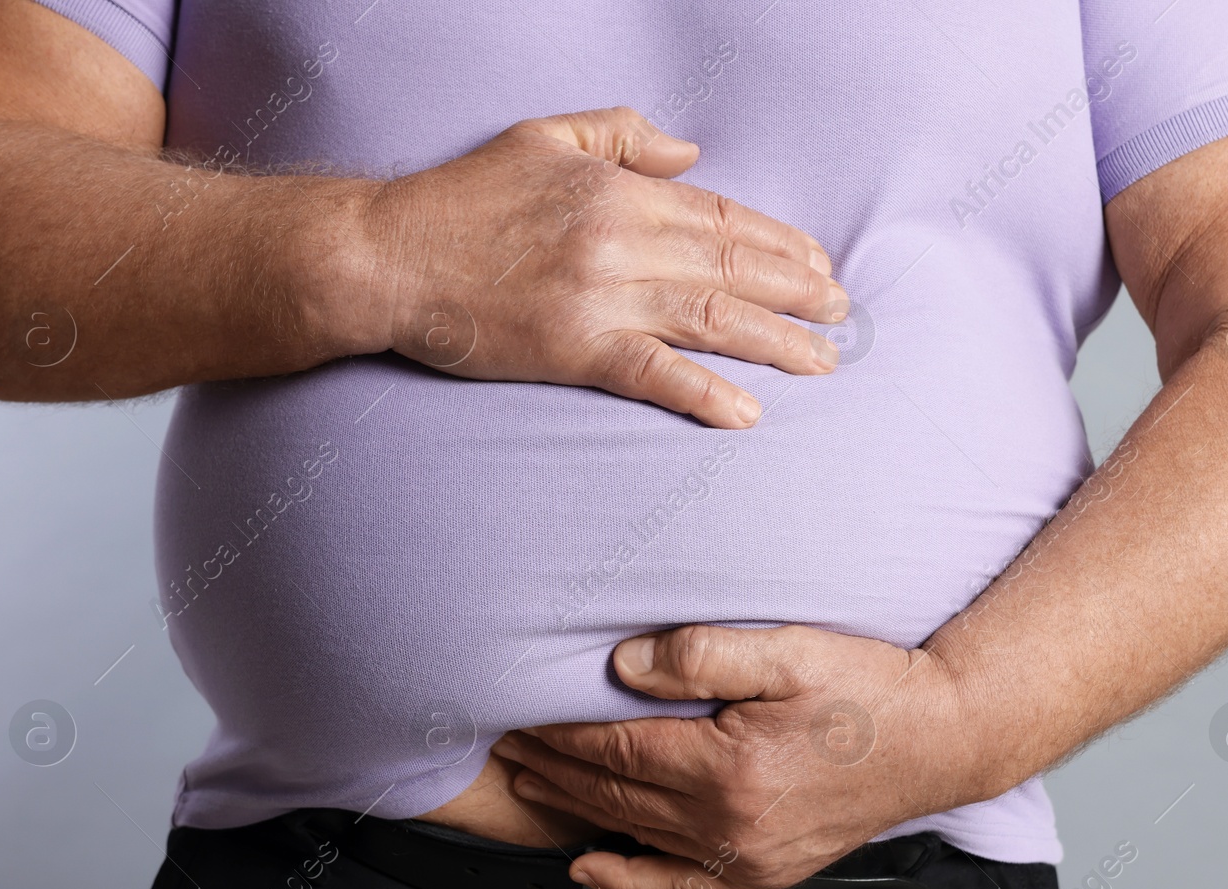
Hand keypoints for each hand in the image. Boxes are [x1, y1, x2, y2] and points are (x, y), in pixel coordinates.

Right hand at [367, 106, 848, 428]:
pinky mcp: (571, 350)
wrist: (387, 255)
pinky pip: (653, 373)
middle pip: (733, 267)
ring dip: (777, 342)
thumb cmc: (461, 197)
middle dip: (798, 291)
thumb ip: (624, 135)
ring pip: (712, 319)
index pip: (723, 216)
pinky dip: (704, 394)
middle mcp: (620, 240)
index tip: (818, 263)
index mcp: (618, 189)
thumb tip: (692, 155)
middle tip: (840, 314)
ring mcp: (598, 297)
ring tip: (821, 362)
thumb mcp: (542, 137)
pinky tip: (746, 413)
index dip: (781, 242)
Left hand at [489, 624, 985, 888]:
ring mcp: (743, 856)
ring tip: (529, 779)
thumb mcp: (789, 650)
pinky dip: (623, 879)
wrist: (941, 740)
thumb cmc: (870, 690)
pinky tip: (587, 868)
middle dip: (552, 764)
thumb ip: (703, 654)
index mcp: (725, 766)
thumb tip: (623, 667)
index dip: (560, 729)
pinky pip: (673, 886)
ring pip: (631, 833)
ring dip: (573, 807)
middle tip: (506, 738)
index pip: (614, 749)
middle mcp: (727, 823)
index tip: (519, 709)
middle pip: (612, 793)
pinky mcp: (761, 870)